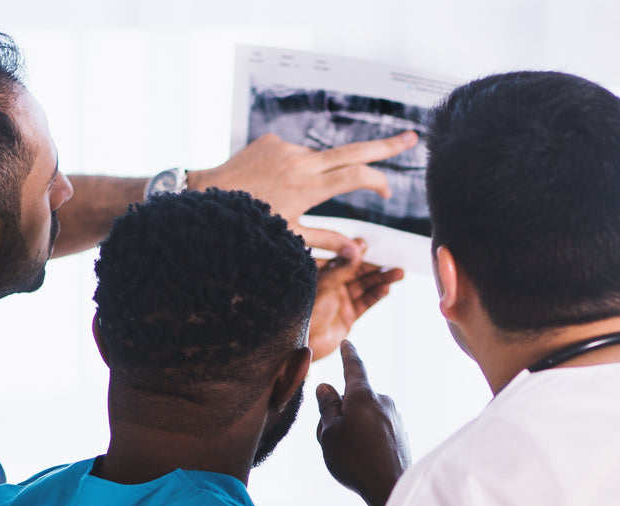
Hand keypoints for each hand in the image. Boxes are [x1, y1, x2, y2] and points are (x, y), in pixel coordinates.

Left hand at [190, 130, 418, 254]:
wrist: (206, 197)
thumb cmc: (249, 225)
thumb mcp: (290, 238)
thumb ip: (327, 241)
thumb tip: (360, 253)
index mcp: (306, 188)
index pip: (355, 176)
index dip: (377, 181)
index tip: (387, 192)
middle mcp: (299, 162)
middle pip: (353, 150)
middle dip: (385, 146)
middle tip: (413, 138)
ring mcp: (285, 148)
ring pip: (320, 159)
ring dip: (321, 175)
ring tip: (287, 198)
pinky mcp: (272, 140)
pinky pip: (296, 154)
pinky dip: (297, 169)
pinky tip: (275, 187)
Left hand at [309, 241, 403, 361]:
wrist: (303, 344)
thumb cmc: (305, 311)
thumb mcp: (324, 284)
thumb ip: (343, 267)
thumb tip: (360, 247)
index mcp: (321, 274)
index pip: (343, 258)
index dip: (357, 251)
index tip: (370, 245)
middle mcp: (332, 286)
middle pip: (358, 272)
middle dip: (375, 267)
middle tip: (393, 260)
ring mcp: (341, 301)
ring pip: (365, 287)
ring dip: (382, 280)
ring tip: (399, 273)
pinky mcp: (348, 316)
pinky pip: (365, 303)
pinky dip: (376, 296)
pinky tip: (386, 289)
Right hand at [316, 341, 410, 505]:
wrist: (391, 488)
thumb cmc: (355, 460)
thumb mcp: (329, 433)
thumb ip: (327, 407)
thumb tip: (327, 387)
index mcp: (364, 396)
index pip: (354, 368)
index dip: (348, 355)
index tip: (348, 343)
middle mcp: (384, 402)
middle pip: (355, 400)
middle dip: (340, 413)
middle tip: (328, 439)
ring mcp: (395, 419)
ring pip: (366, 417)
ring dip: (353, 429)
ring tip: (347, 455)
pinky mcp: (401, 435)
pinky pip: (378, 431)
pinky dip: (368, 440)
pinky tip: (365, 461)